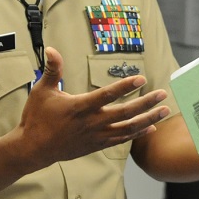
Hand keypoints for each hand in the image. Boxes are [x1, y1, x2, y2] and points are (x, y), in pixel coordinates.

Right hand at [19, 47, 169, 165]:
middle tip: (163, 94)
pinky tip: (150, 126)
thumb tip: (53, 49)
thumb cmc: (36, 118)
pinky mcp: (97, 145)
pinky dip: (138, 133)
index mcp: (80, 107)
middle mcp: (91, 123)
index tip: (141, 78)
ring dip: (148, 119)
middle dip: (146, 103)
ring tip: (165, 110)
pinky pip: (122, 140)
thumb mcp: (42, 90)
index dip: (125, 86)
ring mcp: (96, 136)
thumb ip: (52, 70)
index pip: (107, 95)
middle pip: (125, 113)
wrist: (33, 149)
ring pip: (128, 128)